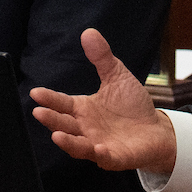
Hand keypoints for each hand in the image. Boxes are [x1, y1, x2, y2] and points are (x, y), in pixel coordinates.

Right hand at [29, 28, 176, 174]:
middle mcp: (86, 128)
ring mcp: (98, 145)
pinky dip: (100, 155)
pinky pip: (105, 159)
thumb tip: (88, 32)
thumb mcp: (117, 77)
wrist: (155, 129)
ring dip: (67, 142)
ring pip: (78, 146)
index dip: (49, 99)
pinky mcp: (115, 158)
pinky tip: (97, 149)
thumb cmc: (132, 106)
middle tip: (39, 112)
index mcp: (83, 109)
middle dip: (51, 119)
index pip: (62, 103)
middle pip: (64, 124)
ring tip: (56, 135)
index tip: (35, 92)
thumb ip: (102, 58)